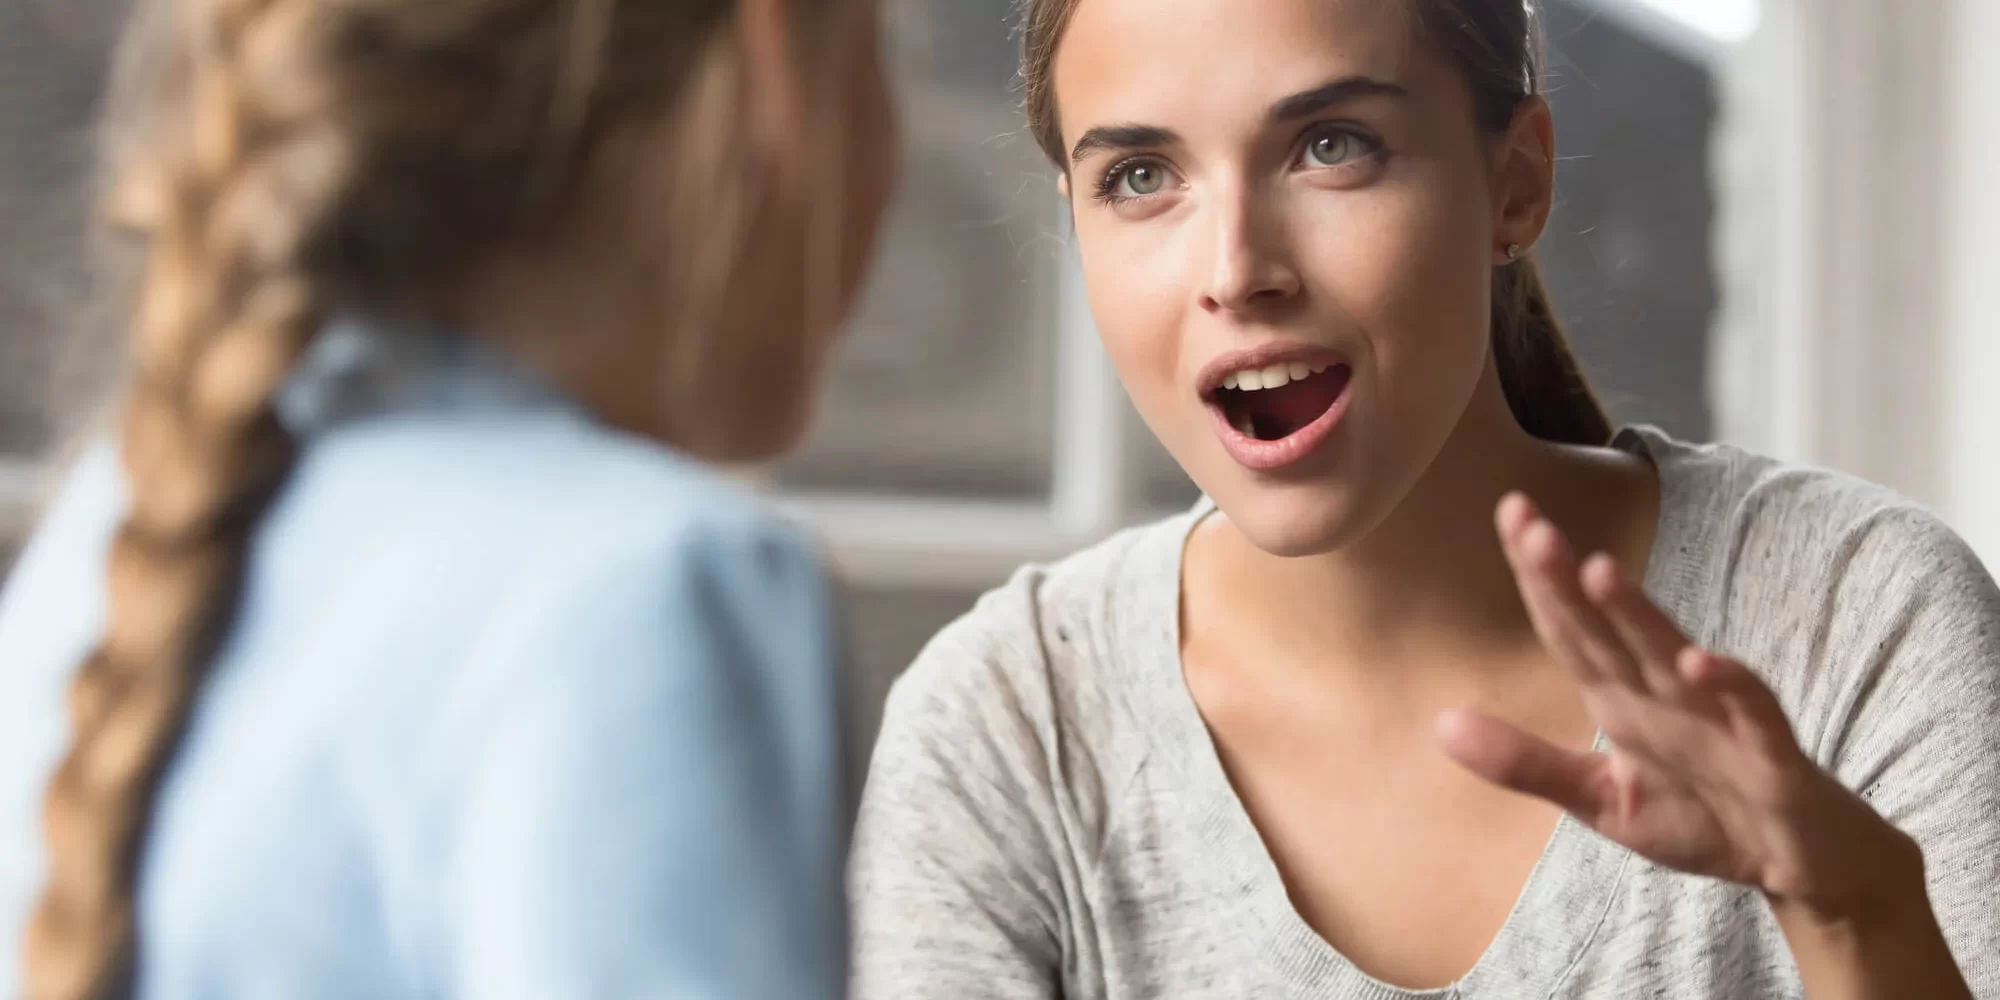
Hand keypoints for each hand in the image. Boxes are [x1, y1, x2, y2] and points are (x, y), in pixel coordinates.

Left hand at [1436, 493, 1919, 918]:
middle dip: (1570, 579)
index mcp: (1620, 697)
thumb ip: (1525, 763)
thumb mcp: (1597, 798)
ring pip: (1671, 657)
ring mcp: (1718, 719)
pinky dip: (1730, 687)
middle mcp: (1664, 693)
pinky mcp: (1770, 757)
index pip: (1569, 627)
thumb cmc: (1700, 815)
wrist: (1800, 861)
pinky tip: (1701, 661)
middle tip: (1530, 525)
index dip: (1538, 576)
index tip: (1510, 514)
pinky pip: (1750, 716)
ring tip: (1600, 572)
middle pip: (1609, 628)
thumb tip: (1439, 724)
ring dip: (1639, 616)